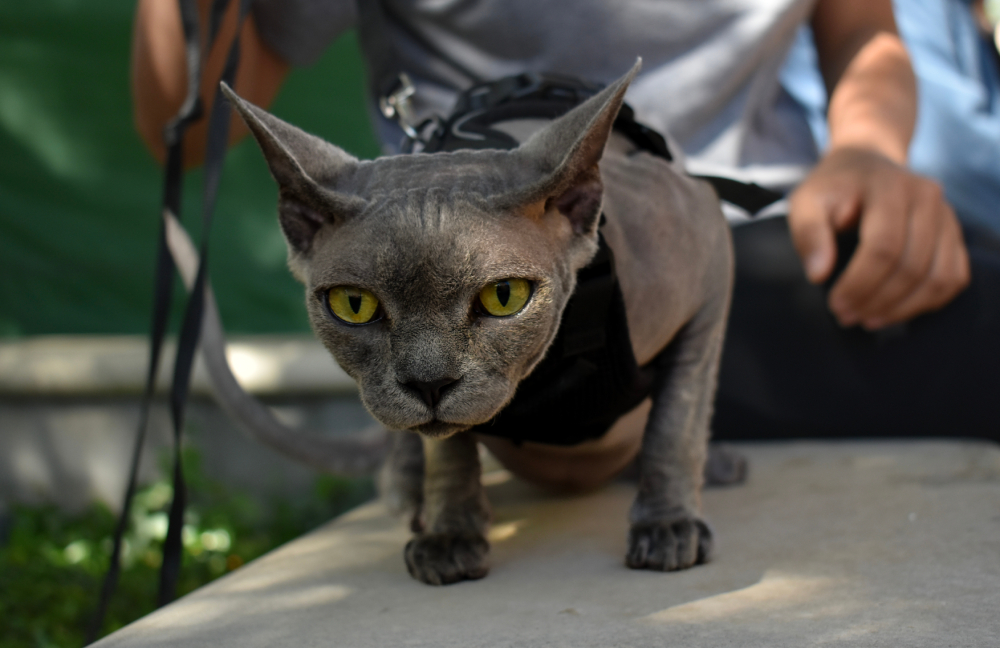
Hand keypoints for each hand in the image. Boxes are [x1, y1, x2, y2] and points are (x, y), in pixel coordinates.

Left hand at [788, 147, 970, 329]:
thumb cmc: (831, 189)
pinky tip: (895, 311)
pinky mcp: (954, 233)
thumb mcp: (806, 202)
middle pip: (911, 266)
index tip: (835, 305)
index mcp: (890, 187)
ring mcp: (946, 216)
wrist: (865, 164)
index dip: (860, 283)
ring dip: (902, 308)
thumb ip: (808, 234)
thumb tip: (819, 275)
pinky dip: (926, 302)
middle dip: (877, 300)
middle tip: (846, 317)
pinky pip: (953, 277)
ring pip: (937, 277)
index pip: (883, 247)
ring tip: (868, 320)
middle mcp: (927, 198)